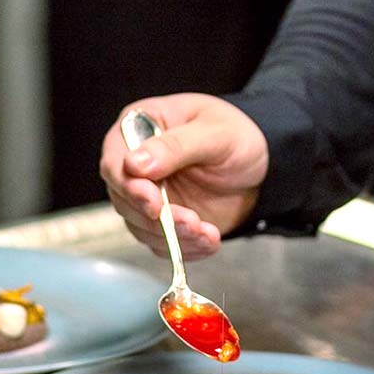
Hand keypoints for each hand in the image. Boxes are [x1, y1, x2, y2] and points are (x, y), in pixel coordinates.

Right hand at [99, 93, 268, 259]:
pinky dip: (185, 247)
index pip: (116, 161)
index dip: (129, 186)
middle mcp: (135, 164)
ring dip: (173, 235)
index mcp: (140, 127)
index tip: (152, 202)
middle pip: (123, 198)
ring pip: (140, 226)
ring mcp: (146, 195)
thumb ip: (176, 146)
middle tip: (189, 221)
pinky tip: (208, 239)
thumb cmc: (234, 135)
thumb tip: (134, 163)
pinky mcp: (160, 222)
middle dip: (155, 217)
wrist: (257, 166)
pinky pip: (161, 243)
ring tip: (205, 231)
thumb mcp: (214, 133)